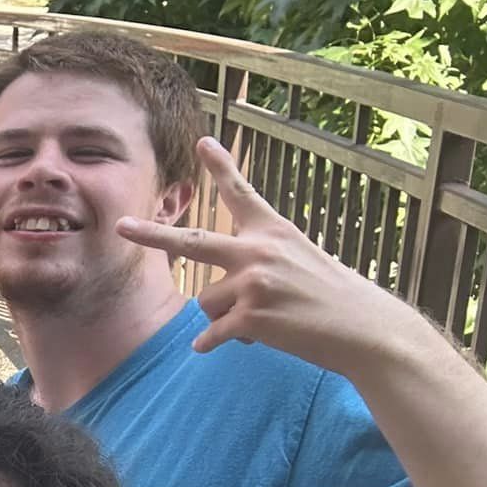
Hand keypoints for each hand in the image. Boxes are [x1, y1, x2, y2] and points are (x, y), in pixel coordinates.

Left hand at [116, 137, 413, 375]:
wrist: (365, 330)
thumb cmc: (333, 298)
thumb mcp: (302, 260)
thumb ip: (260, 261)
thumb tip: (221, 293)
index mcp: (274, 231)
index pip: (241, 194)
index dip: (222, 167)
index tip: (204, 141)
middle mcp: (259, 251)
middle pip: (192, 242)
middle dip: (152, 234)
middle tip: (120, 226)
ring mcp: (254, 284)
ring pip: (205, 302)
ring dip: (222, 317)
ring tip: (260, 321)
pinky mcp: (252, 318)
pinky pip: (212, 334)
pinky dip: (212, 343)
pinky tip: (222, 346)